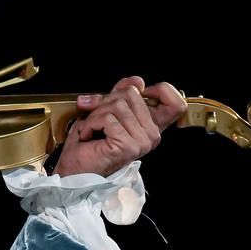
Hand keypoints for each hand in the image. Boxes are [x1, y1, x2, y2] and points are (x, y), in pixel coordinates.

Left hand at [53, 76, 188, 177]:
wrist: (74, 168)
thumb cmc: (88, 144)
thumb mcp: (106, 110)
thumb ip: (122, 94)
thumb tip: (136, 81)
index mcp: (151, 126)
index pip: (176, 102)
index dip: (160, 90)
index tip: (139, 91)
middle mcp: (151, 135)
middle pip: (132, 93)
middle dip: (106, 101)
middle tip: (97, 118)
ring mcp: (142, 141)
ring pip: (117, 105)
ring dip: (95, 114)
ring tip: (92, 128)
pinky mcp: (128, 145)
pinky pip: (107, 118)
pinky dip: (90, 124)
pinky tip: (89, 135)